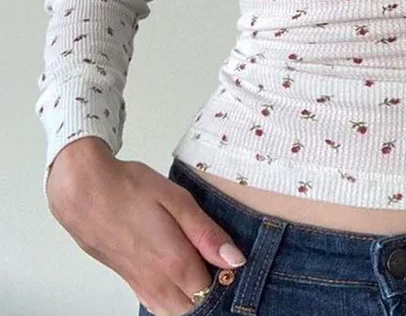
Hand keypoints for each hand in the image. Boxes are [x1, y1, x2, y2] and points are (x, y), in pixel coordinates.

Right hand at [46, 137, 247, 315]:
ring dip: (190, 296)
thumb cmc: (131, 189)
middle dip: (209, 290)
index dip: (225, 276)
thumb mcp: (177, 200)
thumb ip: (206, 233)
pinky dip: (170, 298)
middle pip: (193, 306)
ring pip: (173, 310)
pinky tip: (176, 272)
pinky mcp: (127, 280)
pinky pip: (154, 304)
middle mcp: (156, 282)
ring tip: (198, 263)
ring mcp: (139, 284)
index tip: (231, 256)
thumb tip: (235, 260)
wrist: (83, 191)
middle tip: (215, 259)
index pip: (211, 290)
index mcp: (173, 262)